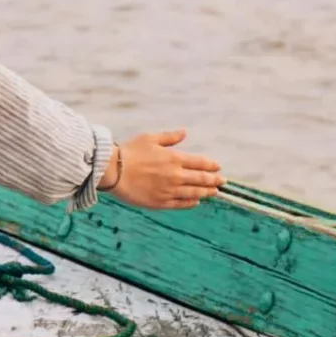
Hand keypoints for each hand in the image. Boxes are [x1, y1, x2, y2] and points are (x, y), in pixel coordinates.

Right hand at [107, 129, 223, 208]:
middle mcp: (175, 176)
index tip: (218, 167)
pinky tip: (196, 201)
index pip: (200, 162)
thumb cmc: (130, 151)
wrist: (113, 171)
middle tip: (222, 181)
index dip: (211, 165)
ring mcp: (169, 190)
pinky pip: (181, 204)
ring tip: (214, 192)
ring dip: (207, 192)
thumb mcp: (150, 138)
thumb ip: (169, 137)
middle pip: (201, 179)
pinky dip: (191, 203)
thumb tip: (184, 132)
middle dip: (214, 180)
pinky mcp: (161, 202)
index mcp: (174, 158)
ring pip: (194, 193)